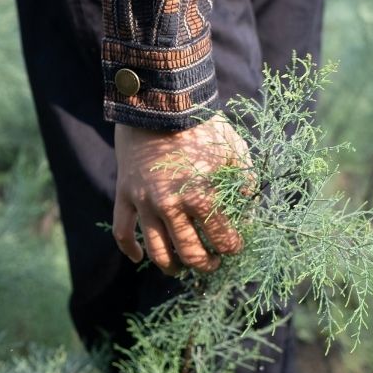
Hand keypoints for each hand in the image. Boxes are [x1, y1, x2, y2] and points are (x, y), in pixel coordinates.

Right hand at [113, 115, 246, 275]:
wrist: (158, 103)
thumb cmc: (201, 126)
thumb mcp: (233, 149)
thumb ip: (245, 180)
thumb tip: (248, 206)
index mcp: (202, 196)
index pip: (222, 238)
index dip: (233, 247)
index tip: (236, 246)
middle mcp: (172, 206)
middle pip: (191, 254)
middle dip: (206, 264)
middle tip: (213, 263)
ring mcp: (145, 203)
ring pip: (158, 252)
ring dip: (172, 266)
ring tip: (182, 268)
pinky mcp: (125, 197)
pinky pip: (123, 233)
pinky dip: (131, 250)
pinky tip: (140, 258)